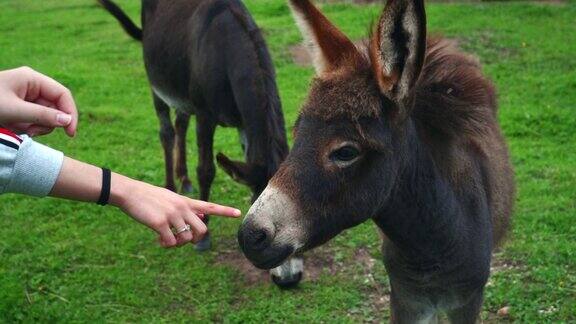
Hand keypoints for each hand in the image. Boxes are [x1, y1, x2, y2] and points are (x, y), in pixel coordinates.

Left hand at [0, 66, 77, 136]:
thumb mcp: (14, 110)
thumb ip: (41, 115)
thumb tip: (68, 121)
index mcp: (32, 79)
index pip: (62, 94)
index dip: (70, 113)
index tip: (70, 132)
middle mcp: (32, 86)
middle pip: (55, 107)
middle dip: (47, 123)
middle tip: (33, 132)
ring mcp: (27, 96)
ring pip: (46, 115)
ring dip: (37, 126)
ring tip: (21, 130)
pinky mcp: (21, 106)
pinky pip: (34, 119)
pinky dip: (28, 126)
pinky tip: (14, 127)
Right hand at [111, 176, 240, 247]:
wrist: (130, 193)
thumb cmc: (150, 197)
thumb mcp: (171, 199)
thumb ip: (187, 207)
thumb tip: (202, 214)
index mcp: (186, 201)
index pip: (210, 206)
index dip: (224, 211)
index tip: (238, 213)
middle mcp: (182, 207)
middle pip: (202, 230)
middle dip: (195, 239)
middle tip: (182, 240)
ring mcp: (172, 215)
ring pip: (187, 238)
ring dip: (179, 244)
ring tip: (167, 240)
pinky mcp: (160, 223)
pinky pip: (171, 242)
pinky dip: (166, 245)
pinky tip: (158, 240)